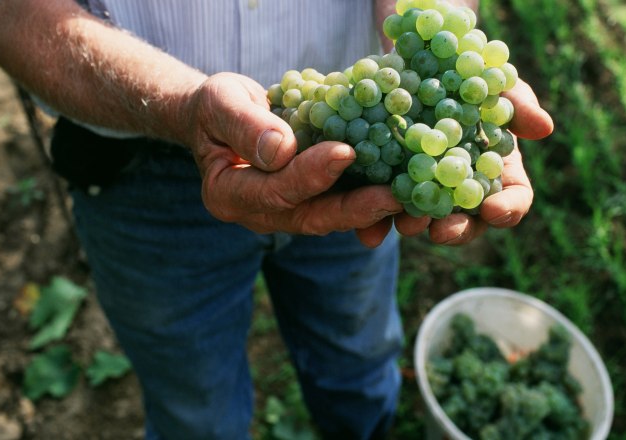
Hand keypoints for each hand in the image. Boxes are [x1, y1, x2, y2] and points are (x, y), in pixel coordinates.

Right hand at [185, 73, 402, 242]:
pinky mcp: (313, 202)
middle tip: (393, 197)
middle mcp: (261, 214)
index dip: (310, 175)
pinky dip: (372, 199)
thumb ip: (245, 125)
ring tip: (408, 198)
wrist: (226, 117)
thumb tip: (281, 149)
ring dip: (371, 210)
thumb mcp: (220, 103)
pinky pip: (344, 204)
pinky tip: (403, 188)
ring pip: (333, 217)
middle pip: (311, 217)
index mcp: (228, 195)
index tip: (345, 151)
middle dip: (354, 209)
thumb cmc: (217, 107)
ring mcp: (288, 213)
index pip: (273, 191)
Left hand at [392, 78, 553, 244]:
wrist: (414, 66)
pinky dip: (376, 223)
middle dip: (457, 230)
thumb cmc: (466, 78)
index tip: (495, 210)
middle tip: (442, 231)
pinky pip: (384, 213)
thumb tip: (544, 128)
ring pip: (425, 222)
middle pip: (468, 223)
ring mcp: (426, 193)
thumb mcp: (493, 83)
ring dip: (416, 226)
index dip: (507, 208)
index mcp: (497, 173)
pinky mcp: (388, 188)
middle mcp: (463, 191)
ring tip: (406, 222)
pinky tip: (366, 231)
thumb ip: (517, 104)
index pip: (513, 200)